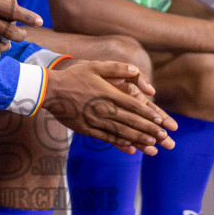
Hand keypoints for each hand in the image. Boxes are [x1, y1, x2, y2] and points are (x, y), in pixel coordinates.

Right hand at [42, 61, 176, 155]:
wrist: (49, 91)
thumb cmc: (73, 76)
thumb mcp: (94, 66)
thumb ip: (116, 68)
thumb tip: (135, 70)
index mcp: (107, 94)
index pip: (133, 105)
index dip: (148, 113)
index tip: (161, 120)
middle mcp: (103, 109)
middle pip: (130, 121)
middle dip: (149, 130)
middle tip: (164, 137)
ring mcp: (94, 121)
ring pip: (120, 132)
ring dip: (138, 139)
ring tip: (152, 145)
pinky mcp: (86, 129)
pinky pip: (106, 138)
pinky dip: (120, 143)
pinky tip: (130, 149)